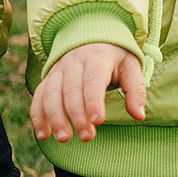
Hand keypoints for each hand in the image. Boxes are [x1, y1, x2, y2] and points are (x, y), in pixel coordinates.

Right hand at [31, 43, 145, 143]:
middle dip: (77, 115)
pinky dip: (38, 116)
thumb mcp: (131, 67)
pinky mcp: (48, 79)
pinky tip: (43, 135)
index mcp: (97, 58)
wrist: (92, 37)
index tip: (98, 121)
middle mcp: (74, 63)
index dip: (94, 100)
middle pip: (71, 89)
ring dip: (55, 117)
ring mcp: (58, 70)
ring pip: (50, 93)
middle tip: (87, 137)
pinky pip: (38, 97)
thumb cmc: (115, 57)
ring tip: (64, 139)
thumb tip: (139, 115)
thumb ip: (136, 90)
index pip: (93, 80)